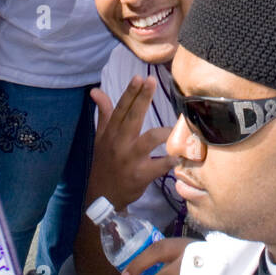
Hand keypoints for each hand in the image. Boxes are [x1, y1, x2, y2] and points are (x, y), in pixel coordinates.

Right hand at [87, 76, 173, 209]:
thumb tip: (96, 91)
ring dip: (165, 132)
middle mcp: (119, 143)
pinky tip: (179, 156)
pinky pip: (160, 164)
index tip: (139, 77)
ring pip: (149, 139)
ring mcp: (130, 159)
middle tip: (152, 82)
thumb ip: (104, 113)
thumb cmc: (104, 163)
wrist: (102, 196)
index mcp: (111, 133)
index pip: (120, 109)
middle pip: (133, 117)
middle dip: (143, 99)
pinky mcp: (141, 175)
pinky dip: (171, 160)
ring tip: (176, 128)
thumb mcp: (100, 138)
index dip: (130, 92)